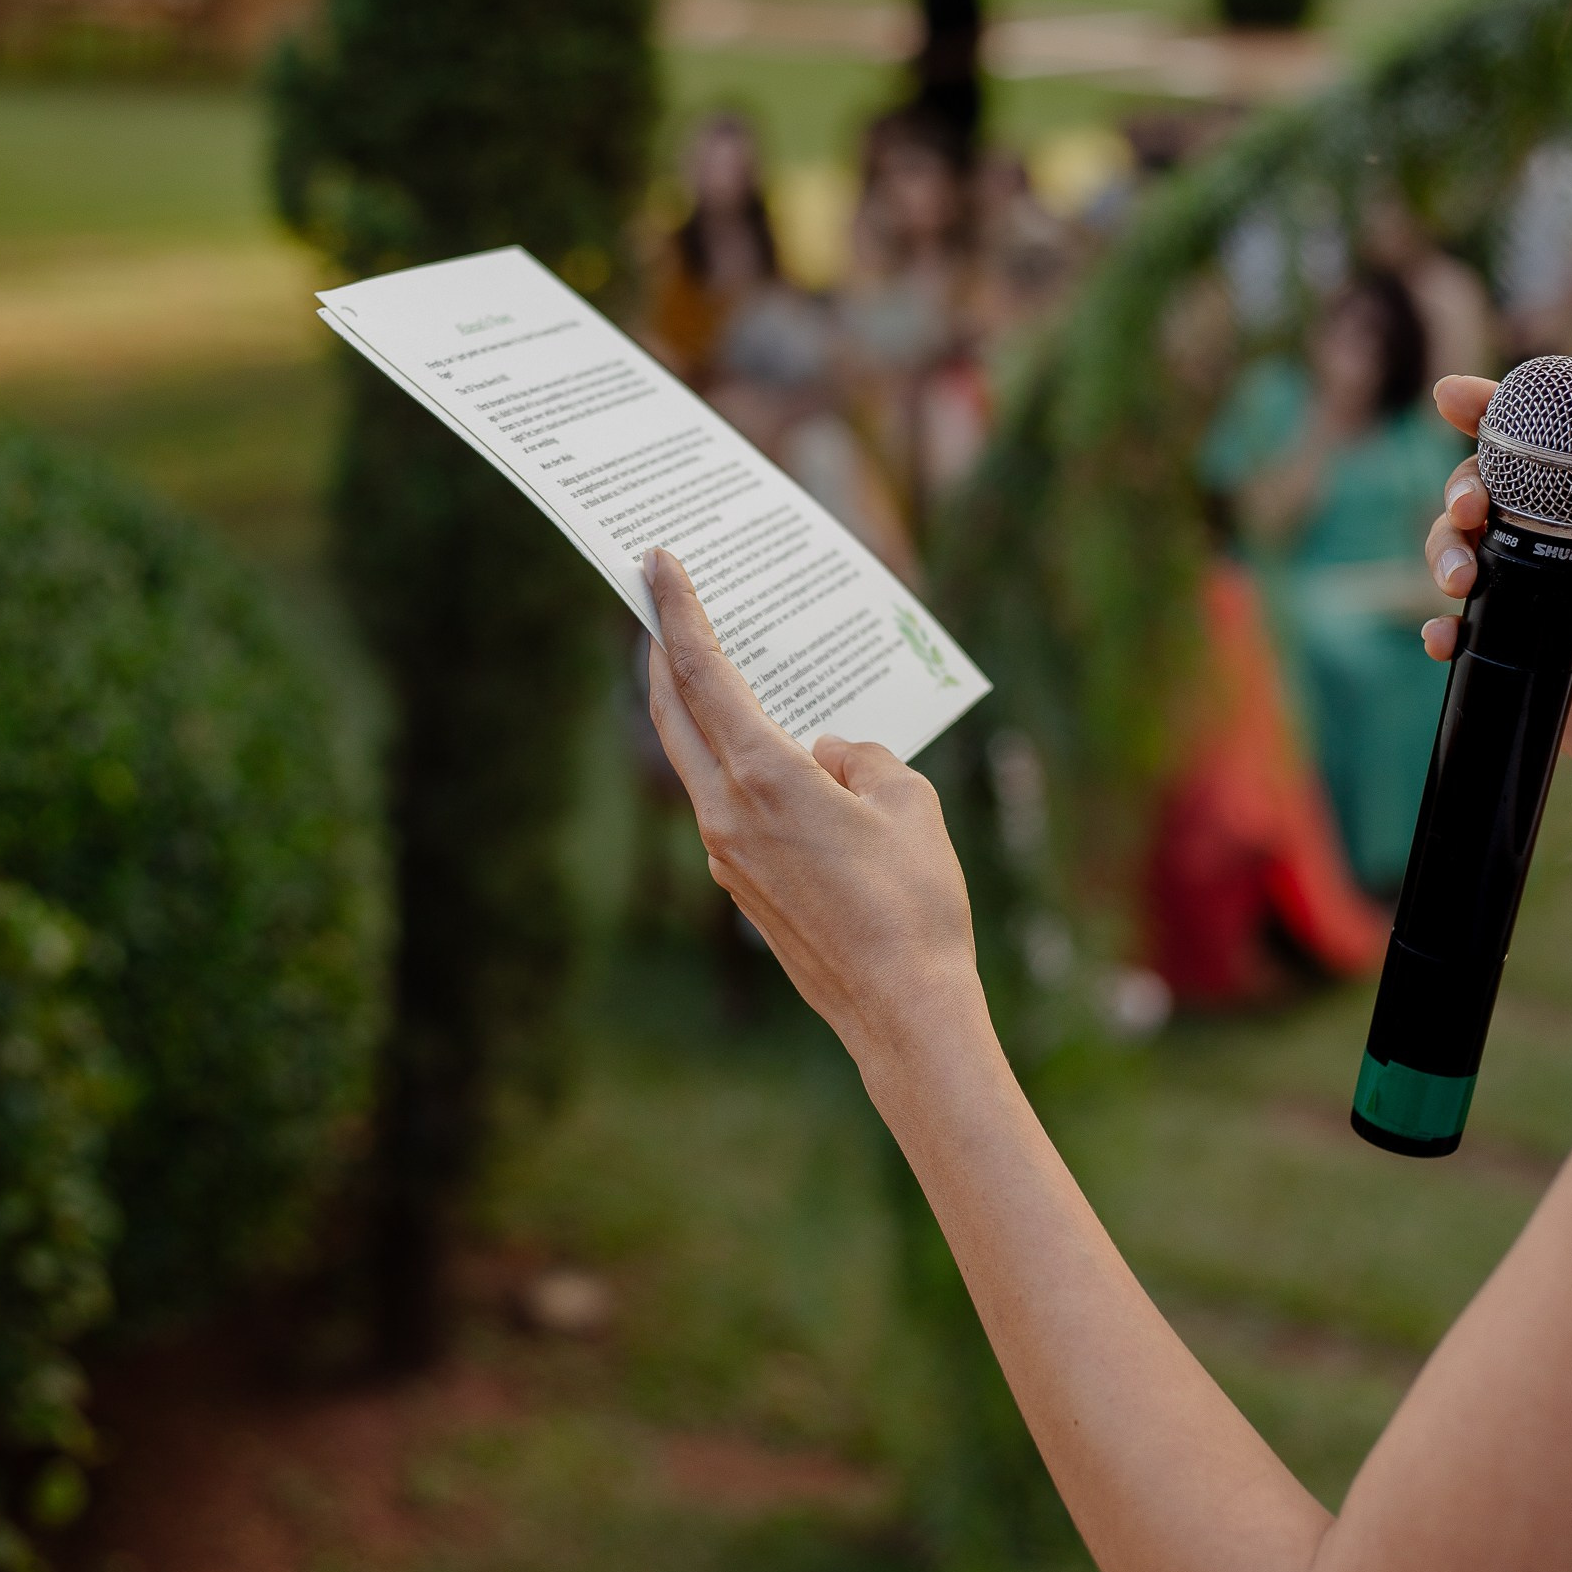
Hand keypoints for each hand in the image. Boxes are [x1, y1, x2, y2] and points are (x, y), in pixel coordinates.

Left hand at [643, 549, 983, 1064]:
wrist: (902, 1009)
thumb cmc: (914, 902)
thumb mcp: (909, 802)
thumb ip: (862, 759)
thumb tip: (827, 756)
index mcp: (762, 779)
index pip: (702, 673)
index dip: (678, 610)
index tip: (657, 561)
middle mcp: (726, 815)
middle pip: (674, 713)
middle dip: (663, 650)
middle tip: (657, 599)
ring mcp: (728, 856)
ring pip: (697, 762)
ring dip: (699, 710)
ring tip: (718, 667)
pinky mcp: (745, 886)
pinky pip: (730, 803)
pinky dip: (736, 763)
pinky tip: (775, 756)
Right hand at [1423, 374, 1571, 815]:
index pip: (1553, 443)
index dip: (1497, 412)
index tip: (1455, 398)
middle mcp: (1567, 541)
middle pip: (1490, 489)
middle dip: (1462, 487)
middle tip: (1469, 510)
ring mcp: (1535, 592)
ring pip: (1466, 551)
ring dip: (1443, 554)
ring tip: (1458, 582)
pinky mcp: (1513, 646)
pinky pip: (1462, 631)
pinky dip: (1441, 632)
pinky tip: (1444, 638)